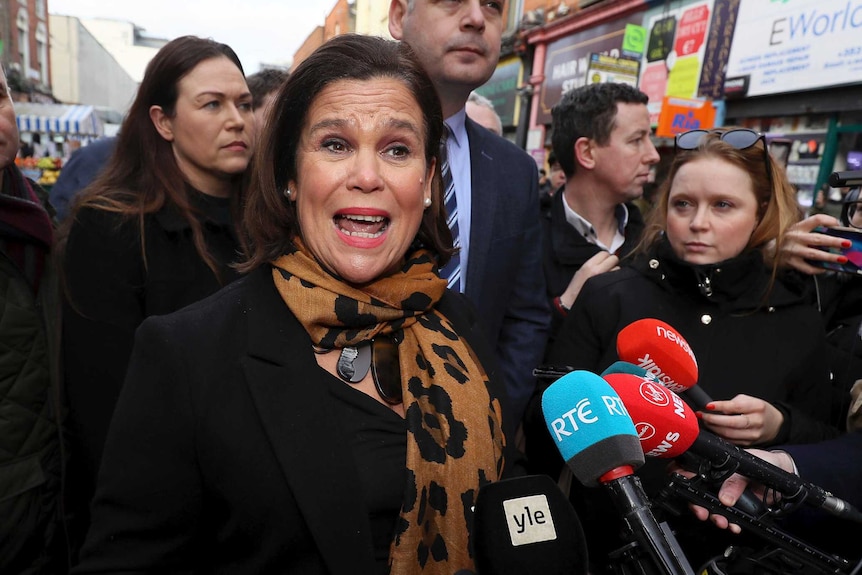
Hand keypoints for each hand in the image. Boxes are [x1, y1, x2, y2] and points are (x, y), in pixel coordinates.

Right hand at [559, 251, 618, 308]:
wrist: (573, 302)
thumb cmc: (577, 287)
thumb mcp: (581, 271)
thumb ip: (593, 264)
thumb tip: (605, 259)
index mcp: (589, 265)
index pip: (604, 253)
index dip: (605, 257)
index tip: (604, 262)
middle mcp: (598, 270)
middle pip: (613, 259)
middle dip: (612, 262)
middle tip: (608, 268)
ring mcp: (604, 279)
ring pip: (618, 268)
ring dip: (615, 271)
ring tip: (607, 278)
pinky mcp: (609, 287)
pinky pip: (618, 278)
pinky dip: (615, 279)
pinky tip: (609, 283)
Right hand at [679, 449, 795, 532]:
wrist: (786, 474)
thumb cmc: (765, 461)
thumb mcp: (748, 466)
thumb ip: (735, 482)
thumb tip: (724, 498)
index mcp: (716, 466)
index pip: (692, 471)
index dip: (684, 480)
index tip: (686, 491)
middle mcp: (717, 481)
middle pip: (698, 494)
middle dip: (698, 506)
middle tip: (702, 512)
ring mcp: (726, 495)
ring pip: (711, 508)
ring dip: (715, 518)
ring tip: (722, 522)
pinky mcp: (738, 508)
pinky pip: (729, 518)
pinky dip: (731, 524)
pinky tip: (735, 526)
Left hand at [698, 394, 783, 445]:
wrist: (775, 424)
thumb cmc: (759, 410)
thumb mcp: (750, 400)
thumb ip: (734, 403)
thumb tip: (717, 409)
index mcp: (757, 407)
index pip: (736, 407)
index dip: (720, 406)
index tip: (707, 405)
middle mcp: (756, 422)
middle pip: (731, 423)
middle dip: (713, 420)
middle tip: (702, 415)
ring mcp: (753, 435)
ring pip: (729, 434)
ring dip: (714, 428)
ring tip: (705, 421)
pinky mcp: (749, 443)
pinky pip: (731, 441)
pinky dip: (719, 436)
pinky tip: (713, 430)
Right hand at [779, 214, 844, 273]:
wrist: (769, 251)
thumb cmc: (789, 241)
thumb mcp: (799, 231)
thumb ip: (814, 231)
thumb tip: (836, 236)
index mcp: (798, 227)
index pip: (816, 219)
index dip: (829, 220)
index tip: (838, 225)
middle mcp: (794, 237)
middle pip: (817, 238)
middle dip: (834, 241)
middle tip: (846, 243)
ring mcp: (791, 250)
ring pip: (813, 254)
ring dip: (829, 257)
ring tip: (841, 259)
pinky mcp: (790, 262)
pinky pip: (807, 267)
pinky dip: (817, 269)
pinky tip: (825, 268)